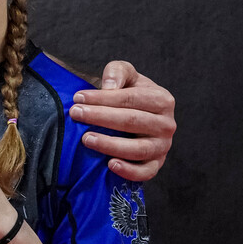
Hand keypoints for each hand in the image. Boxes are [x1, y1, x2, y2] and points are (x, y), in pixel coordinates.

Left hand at [69, 61, 175, 181]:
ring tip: (86, 139)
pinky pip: (146, 172)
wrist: (138, 116)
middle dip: (101, 117)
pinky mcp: (156, 164)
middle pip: (132, 121)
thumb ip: (118, 71)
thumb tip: (109, 86)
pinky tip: (110, 164)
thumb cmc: (128, 94)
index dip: (103, 98)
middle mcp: (167, 124)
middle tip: (76, 114)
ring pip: (138, 148)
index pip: (131, 99)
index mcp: (162, 100)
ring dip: (110, 144)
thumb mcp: (126, 75)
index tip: (78, 98)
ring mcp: (163, 146)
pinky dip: (129, 171)